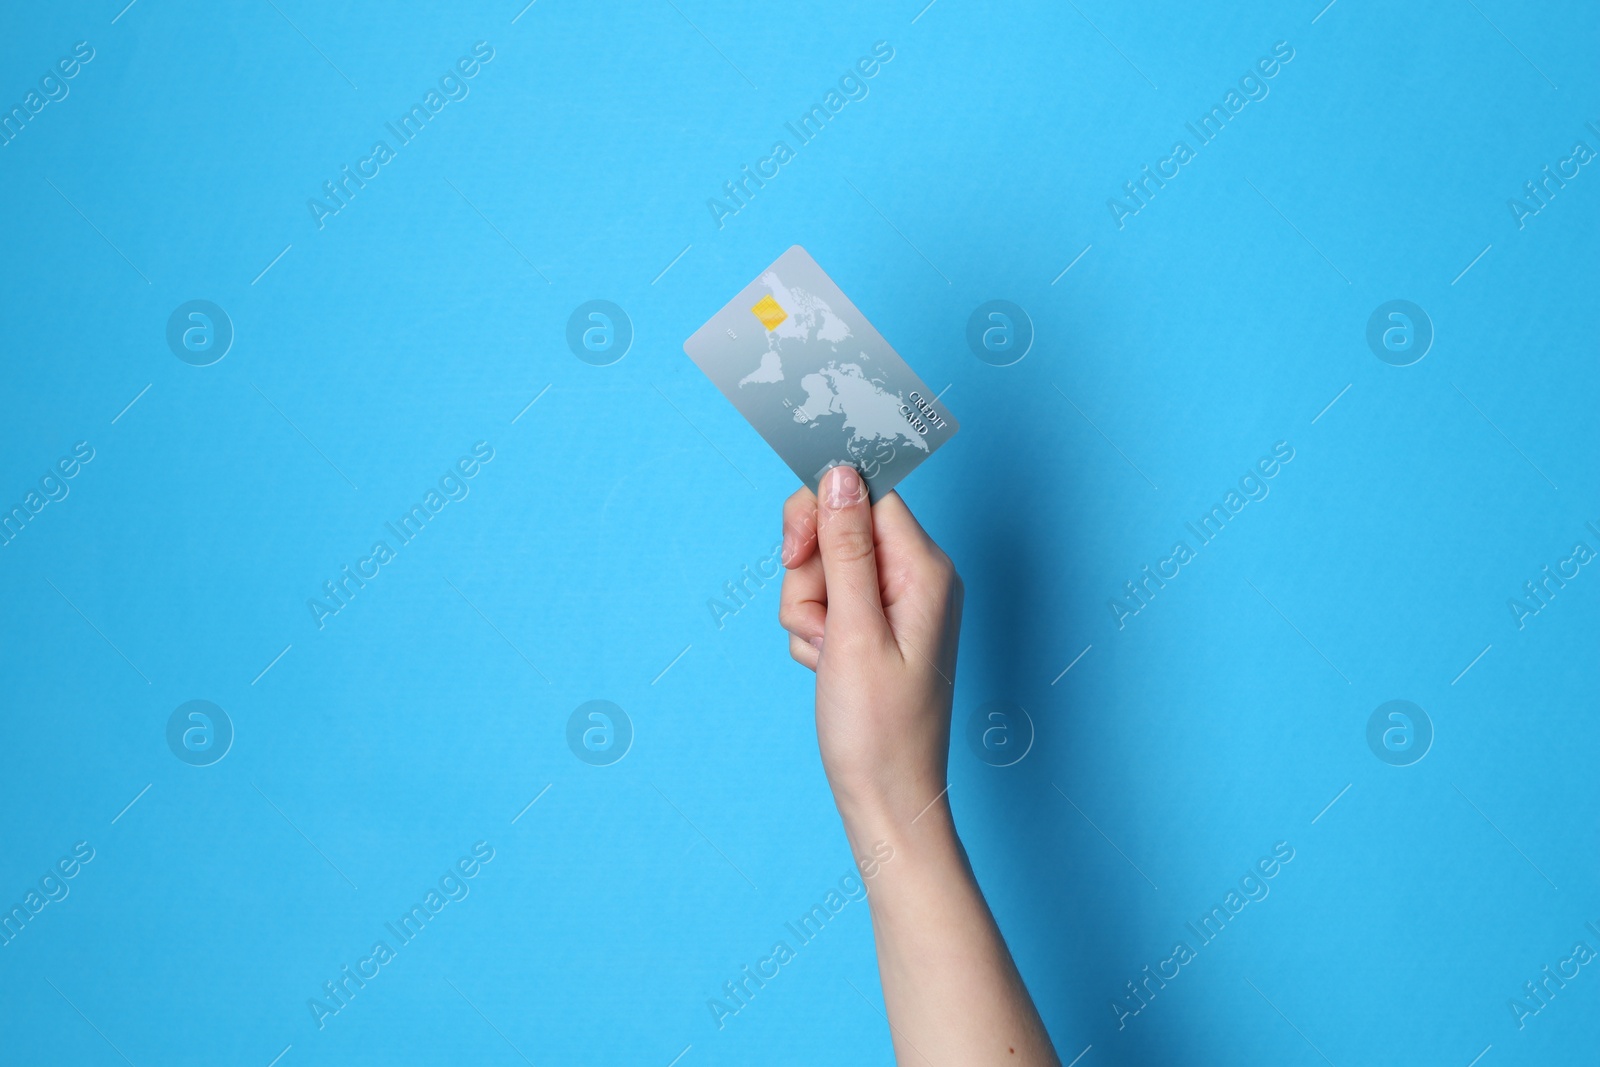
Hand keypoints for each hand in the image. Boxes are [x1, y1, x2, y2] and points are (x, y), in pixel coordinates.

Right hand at [778, 464, 962, 826]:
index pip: (866, 492)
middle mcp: (916, 577)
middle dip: (809, 571)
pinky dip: (813, 632)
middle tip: (817, 621)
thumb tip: (840, 471)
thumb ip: (845, 548)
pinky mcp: (872, 627)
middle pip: (838, 527)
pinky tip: (827, 668)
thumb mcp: (854, 632)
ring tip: (827, 657)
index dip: (821, 513)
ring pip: (821, 567)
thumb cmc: (880, 729)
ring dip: (807, 611)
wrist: (886, 799)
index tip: (795, 553)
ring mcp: (894, 603)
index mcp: (926, 569)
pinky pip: (824, 602)